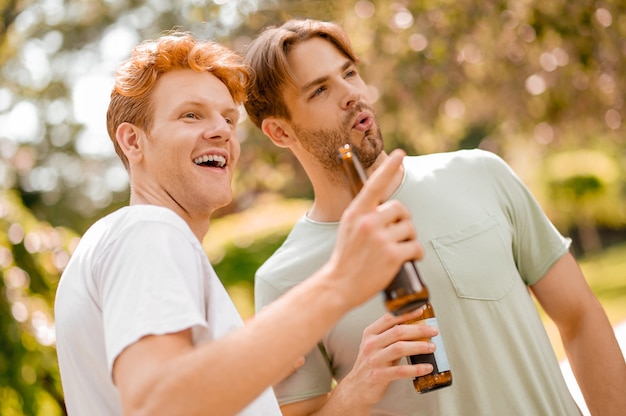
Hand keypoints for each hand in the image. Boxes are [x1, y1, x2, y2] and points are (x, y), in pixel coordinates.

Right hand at [329, 149, 423, 307]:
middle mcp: (368, 222)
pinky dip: (416, 254)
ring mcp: (380, 238)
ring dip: (409, 239)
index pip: (375, 184)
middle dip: (403, 221)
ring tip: (398, 250)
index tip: (400, 153)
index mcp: (356, 213)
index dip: (388, 168)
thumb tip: (385, 208)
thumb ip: (364, 215)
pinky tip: (408, 259)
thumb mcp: (348, 228)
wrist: (339, 284)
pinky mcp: (392, 255)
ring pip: (410, 229)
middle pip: (400, 209)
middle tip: (398, 234)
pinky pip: (415, 247)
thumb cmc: (346, 257)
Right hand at [332, 307, 437, 408]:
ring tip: (431, 347)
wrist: (357, 387)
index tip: (420, 310)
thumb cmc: (370, 364)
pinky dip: (416, 368)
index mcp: (370, 333)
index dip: (406, 313)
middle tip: (433, 331)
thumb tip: (416, 329)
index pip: (389, 318)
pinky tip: (426, 367)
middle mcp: (371, 344)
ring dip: (419, 346)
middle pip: (397, 332)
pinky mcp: (378, 375)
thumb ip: (391, 337)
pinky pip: (400, 370)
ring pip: (399, 348)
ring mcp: (374, 360)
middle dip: (418, 329)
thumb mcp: (376, 346)